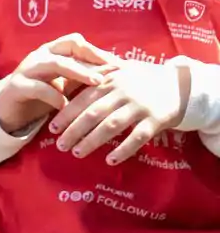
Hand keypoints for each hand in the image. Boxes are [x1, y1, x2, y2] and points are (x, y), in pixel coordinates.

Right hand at [0, 34, 117, 135]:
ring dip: (78, 72)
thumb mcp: (65, 84)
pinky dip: (55, 96)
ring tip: (96, 83)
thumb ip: (84, 78)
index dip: (97, 51)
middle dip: (92, 58)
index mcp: (51, 51)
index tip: (118, 64)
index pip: (76, 42)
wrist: (10, 109)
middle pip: (68, 47)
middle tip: (113, 70)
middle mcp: (39, 56)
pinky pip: (39, 88)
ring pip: (55, 63)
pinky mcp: (17, 87)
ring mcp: (27, 69)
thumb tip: (117, 75)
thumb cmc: (43, 95)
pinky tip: (67, 106)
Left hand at [50, 59, 187, 163]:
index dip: (66, 114)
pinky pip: (137, 137)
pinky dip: (123, 149)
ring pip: (112, 125)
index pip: (82, 98)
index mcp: (110, 80)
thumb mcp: (118, 72)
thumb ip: (95, 78)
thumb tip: (63, 86)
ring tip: (78, 153)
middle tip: (60, 145)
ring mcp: (140, 106)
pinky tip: (110, 160)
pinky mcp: (157, 119)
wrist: (179, 83)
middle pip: (93, 113)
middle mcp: (123, 92)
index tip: (52, 128)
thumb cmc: (141, 80)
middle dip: (74, 131)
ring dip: (93, 141)